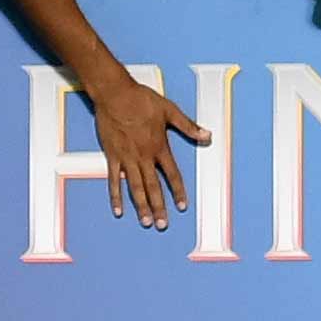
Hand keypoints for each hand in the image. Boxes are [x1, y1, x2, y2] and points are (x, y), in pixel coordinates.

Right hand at [86, 72, 207, 228]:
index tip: (182, 206)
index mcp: (159, 147)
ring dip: (140, 206)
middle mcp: (144, 156)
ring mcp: (126, 158)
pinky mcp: (112, 156)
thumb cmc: (143, 100)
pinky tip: (118, 210)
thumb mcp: (170, 111)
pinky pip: (114, 180)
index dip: (178, 191)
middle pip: (153, 187)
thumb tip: (208, 136)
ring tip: (145, 222)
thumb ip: (189, 126)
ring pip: (135, 187)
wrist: (115, 95)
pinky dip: (116, 195)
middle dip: (159, 207)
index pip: (172, 175)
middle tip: (163, 225)